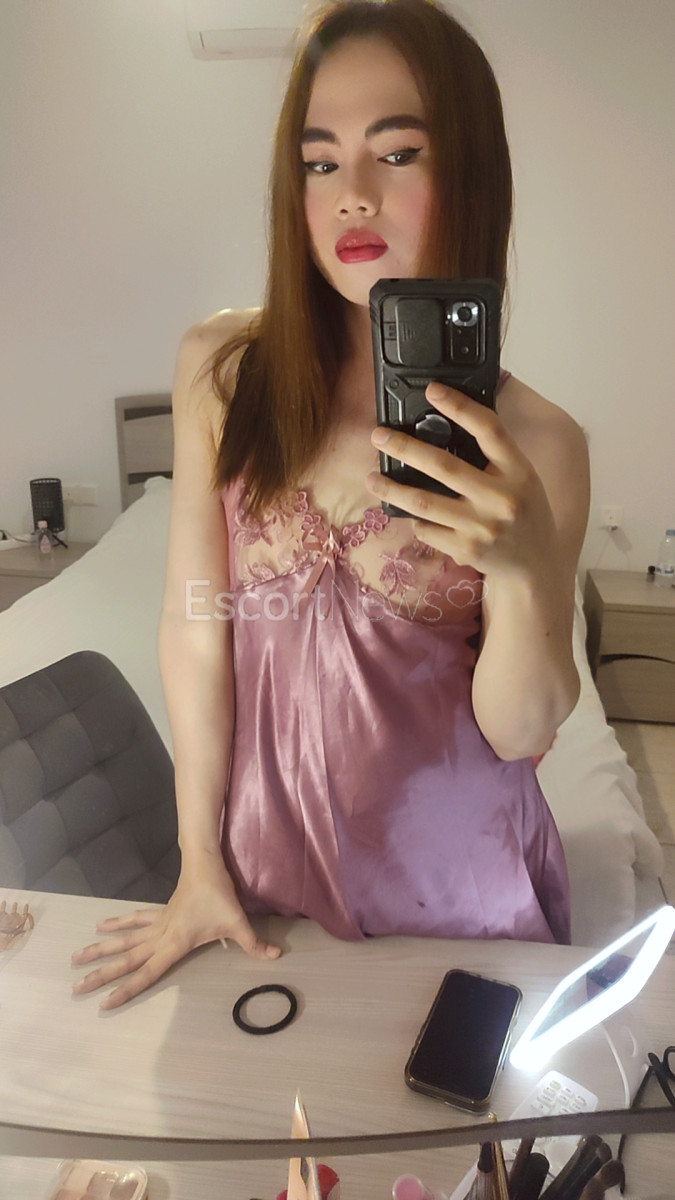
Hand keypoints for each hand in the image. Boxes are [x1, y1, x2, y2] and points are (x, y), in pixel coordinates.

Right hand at [71, 854, 280, 1009]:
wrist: (204, 863)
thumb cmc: (219, 894)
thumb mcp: (238, 921)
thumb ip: (254, 944)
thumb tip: (276, 958)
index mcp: (174, 944)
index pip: (146, 973)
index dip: (125, 990)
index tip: (103, 1003)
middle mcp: (159, 937)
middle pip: (125, 958)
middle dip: (100, 974)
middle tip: (75, 987)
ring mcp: (157, 924)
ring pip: (124, 940)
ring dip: (100, 948)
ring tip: (76, 958)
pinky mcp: (159, 913)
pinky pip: (134, 922)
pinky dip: (118, 924)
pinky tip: (101, 926)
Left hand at [366, 382, 557, 580]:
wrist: (537, 562)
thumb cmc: (524, 512)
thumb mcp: (521, 476)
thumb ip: (495, 453)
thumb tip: (451, 420)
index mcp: (518, 471)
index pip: (489, 430)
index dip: (459, 406)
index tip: (433, 390)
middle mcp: (501, 499)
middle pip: (444, 466)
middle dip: (405, 448)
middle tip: (379, 436)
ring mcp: (482, 527)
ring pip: (424, 502)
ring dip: (391, 488)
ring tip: (372, 477)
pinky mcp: (466, 550)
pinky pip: (427, 530)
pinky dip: (414, 519)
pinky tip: (406, 512)